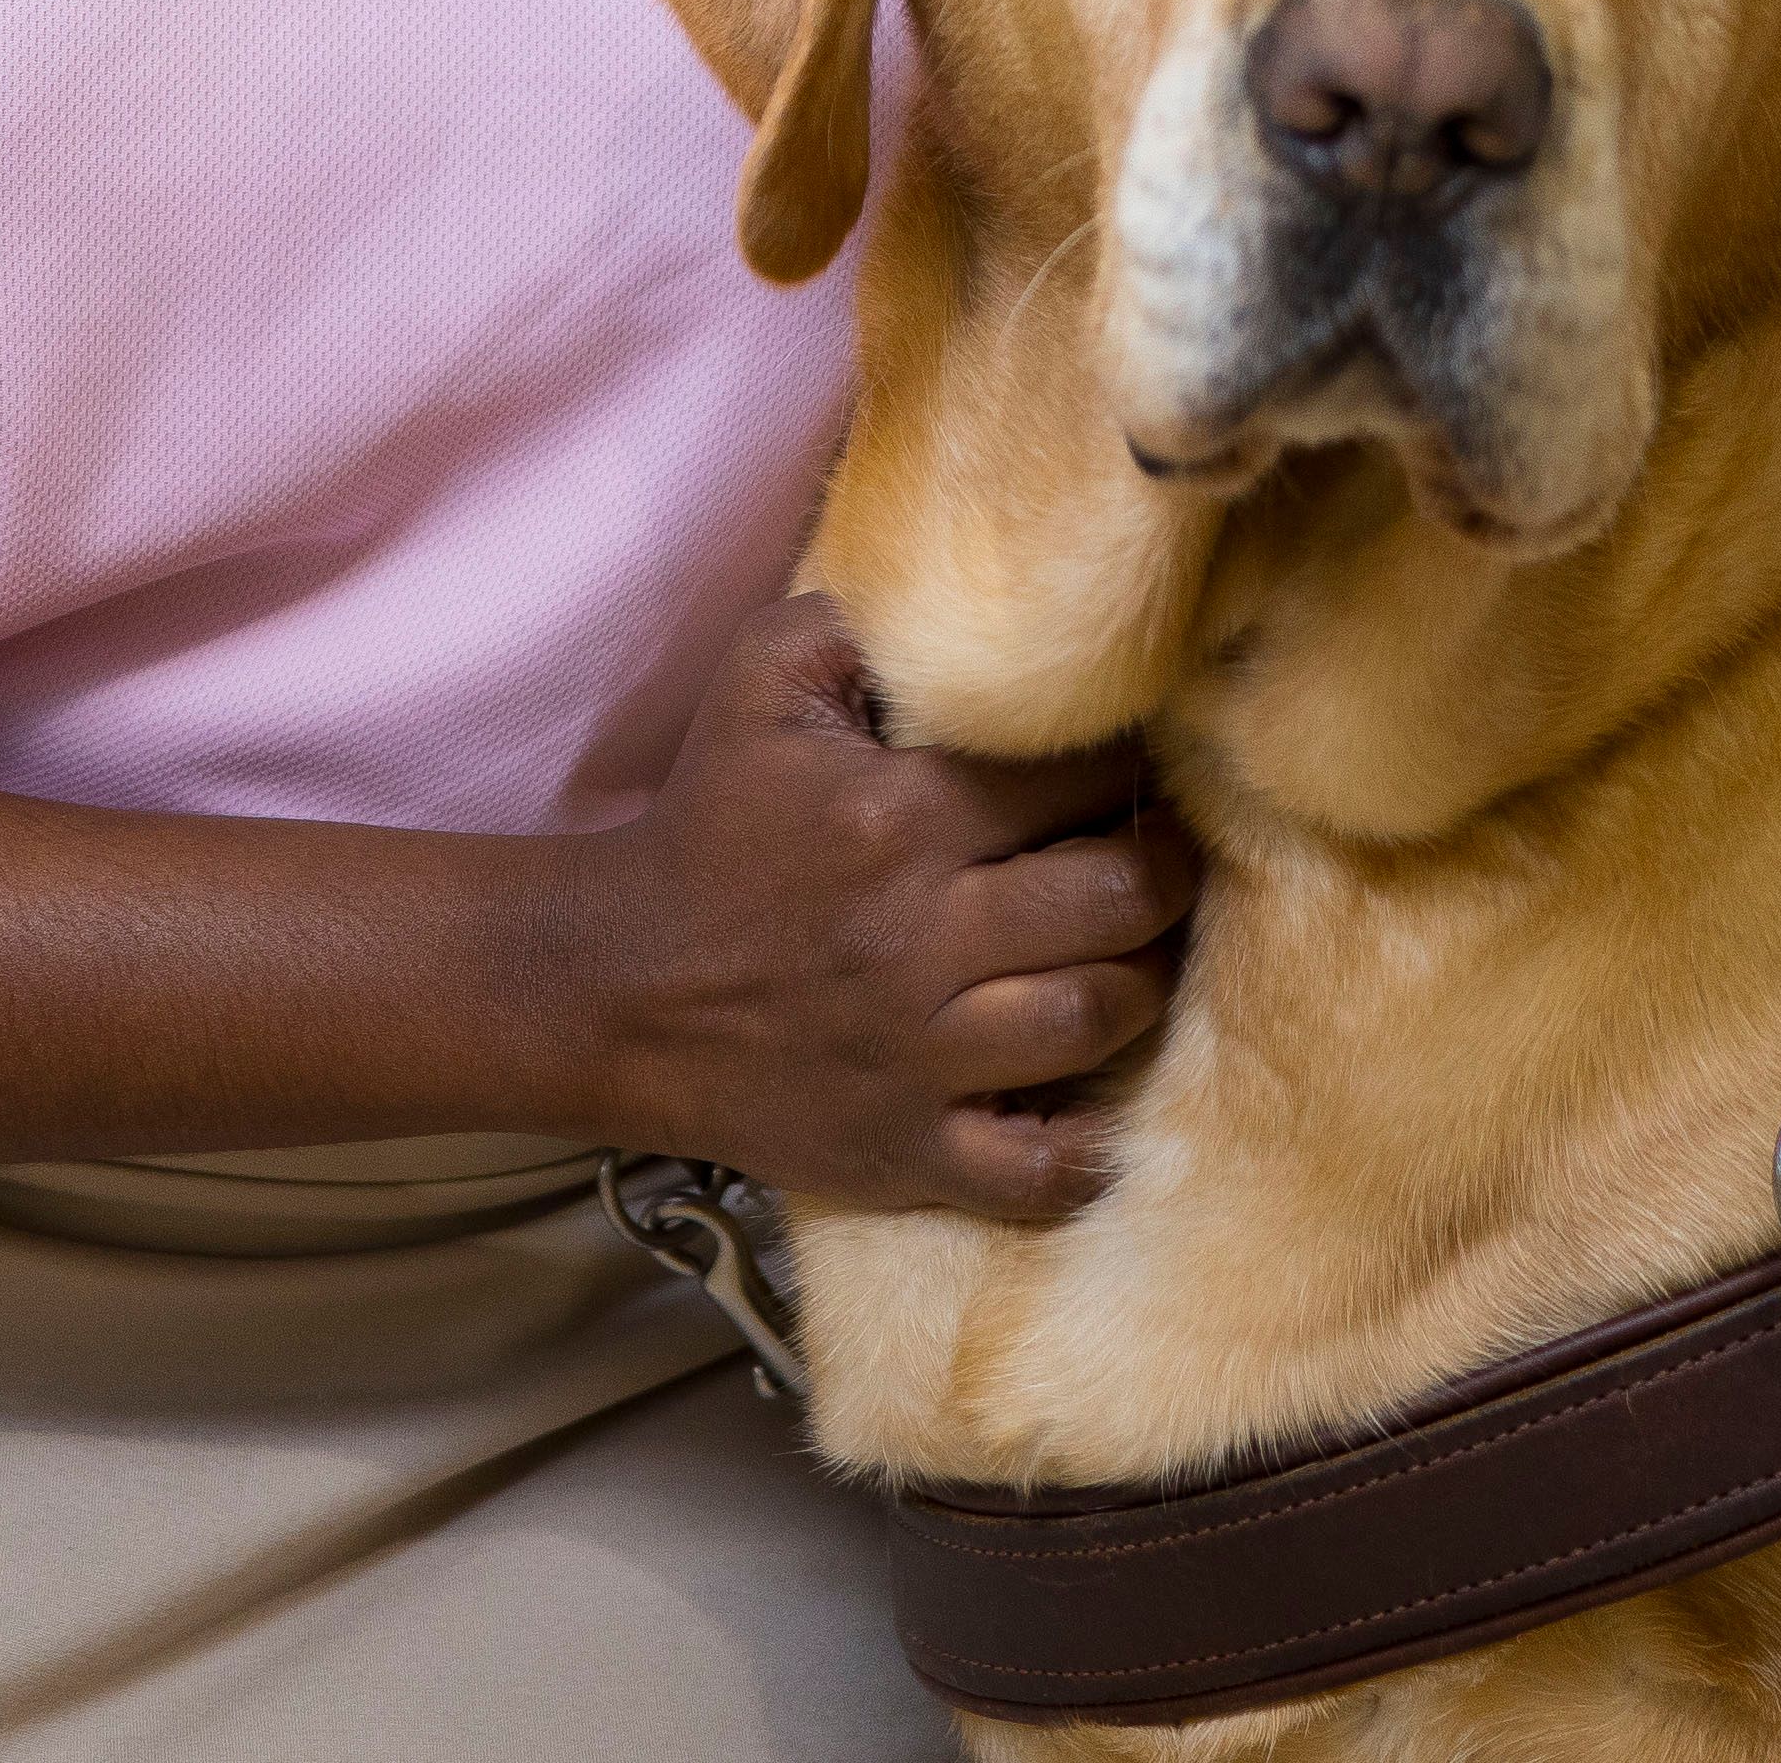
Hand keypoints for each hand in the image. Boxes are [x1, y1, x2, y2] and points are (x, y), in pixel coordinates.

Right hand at [549, 594, 1196, 1222]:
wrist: (614, 987)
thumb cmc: (705, 826)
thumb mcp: (758, 683)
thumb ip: (858, 623)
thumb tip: (955, 606)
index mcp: (895, 816)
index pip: (1073, 778)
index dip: (1124, 766)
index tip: (1132, 770)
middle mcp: (919, 937)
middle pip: (1117, 897)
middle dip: (1166, 870)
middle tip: (1164, 858)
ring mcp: (917, 1055)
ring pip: (1096, 1017)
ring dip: (1145, 984)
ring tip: (1141, 955)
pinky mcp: (903, 1148)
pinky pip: (1035, 1174)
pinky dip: (1086, 1155)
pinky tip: (1102, 1113)